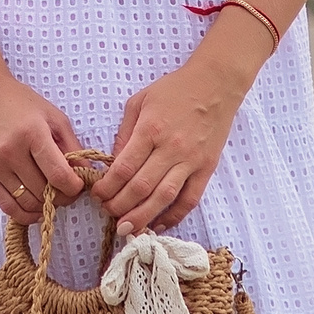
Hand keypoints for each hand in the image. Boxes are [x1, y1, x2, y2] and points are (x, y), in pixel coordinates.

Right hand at [0, 72, 85, 222]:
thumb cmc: (19, 101)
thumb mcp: (53, 116)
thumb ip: (72, 146)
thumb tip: (86, 174)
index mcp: (32, 134)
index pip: (59, 175)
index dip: (75, 187)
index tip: (79, 185)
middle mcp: (11, 152)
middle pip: (43, 192)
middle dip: (62, 197)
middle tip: (67, 190)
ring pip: (27, 203)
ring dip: (44, 205)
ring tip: (51, 195)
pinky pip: (7, 206)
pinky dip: (24, 213)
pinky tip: (35, 208)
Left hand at [93, 58, 247, 235]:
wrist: (215, 84)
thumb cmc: (174, 90)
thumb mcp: (139, 102)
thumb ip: (124, 133)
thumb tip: (113, 164)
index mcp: (150, 129)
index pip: (123, 167)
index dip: (107, 187)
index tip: (98, 195)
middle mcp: (170, 148)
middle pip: (140, 187)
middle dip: (119, 206)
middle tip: (108, 213)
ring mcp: (191, 160)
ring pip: (163, 198)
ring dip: (142, 217)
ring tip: (127, 229)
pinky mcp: (206, 168)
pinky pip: (189, 199)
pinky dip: (174, 216)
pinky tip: (158, 225)